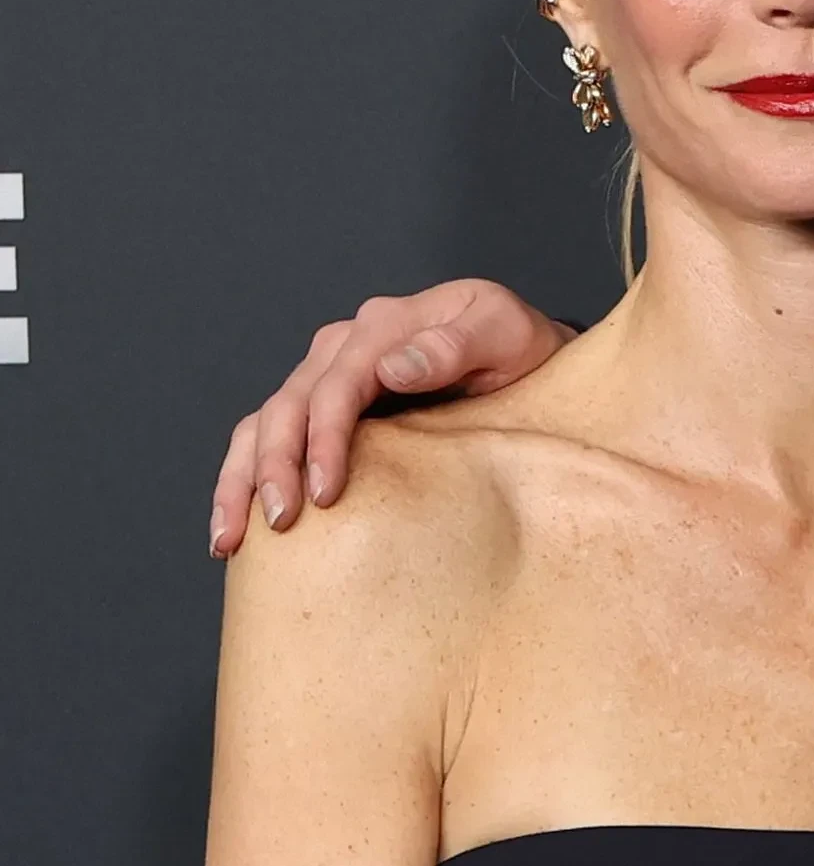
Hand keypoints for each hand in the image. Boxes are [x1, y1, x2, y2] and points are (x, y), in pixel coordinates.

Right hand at [210, 283, 573, 554]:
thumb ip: (454, 345)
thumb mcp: (505, 332)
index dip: (324, 437)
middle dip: (273, 465)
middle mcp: (346, 347)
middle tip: (278, 523)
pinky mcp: (328, 407)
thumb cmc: (520, 346)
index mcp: (384, 327)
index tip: (324, 492)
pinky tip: (236, 526)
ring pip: (265, 422)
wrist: (527, 354)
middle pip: (289, 404)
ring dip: (243, 477)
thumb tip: (391, 368)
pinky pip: (273, 436)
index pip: (337, 383)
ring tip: (232, 538)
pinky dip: (247, 476)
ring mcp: (330, 376)